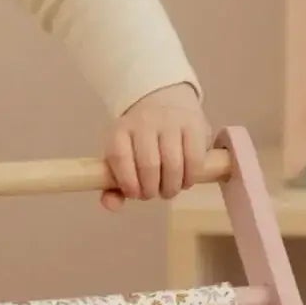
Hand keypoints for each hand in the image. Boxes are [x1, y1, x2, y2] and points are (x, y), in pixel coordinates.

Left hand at [102, 83, 212, 209]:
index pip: (119, 157)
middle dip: (151, 189)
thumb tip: (110, 205)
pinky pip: (194, 159)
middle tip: (153, 194)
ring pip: (173, 164)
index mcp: (120, 129)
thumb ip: (113, 184)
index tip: (134, 194)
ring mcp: (171, 122)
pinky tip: (185, 182)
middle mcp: (144, 121)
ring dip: (171, 187)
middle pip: (148, 164)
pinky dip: (190, 178)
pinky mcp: (195, 125)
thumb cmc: (139, 139)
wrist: (163, 98)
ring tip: (169, 191)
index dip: (127, 182)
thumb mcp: (122, 155)